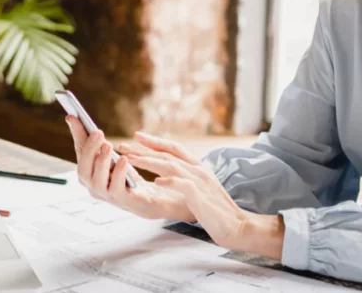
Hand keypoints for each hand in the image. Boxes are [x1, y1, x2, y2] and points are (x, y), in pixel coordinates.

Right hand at [65, 115, 194, 221]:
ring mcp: (108, 196)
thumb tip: (75, 119)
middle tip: (97, 132)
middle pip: (83, 170)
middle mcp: (94, 186)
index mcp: (90, 174)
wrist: (152, 199)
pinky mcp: (125, 201)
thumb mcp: (111, 157)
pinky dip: (119, 173)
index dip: (76, 135)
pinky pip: (117, 188)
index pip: (80, 153)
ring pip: (97, 181)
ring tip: (108, 145)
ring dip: (101, 161)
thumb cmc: (129, 178)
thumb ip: (96, 142)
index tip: (73, 116)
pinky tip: (124, 159)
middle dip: (89, 150)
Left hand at [122, 132, 283, 257]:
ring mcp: (200, 182)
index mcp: (198, 167)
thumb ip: (186, 179)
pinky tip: (155, 182)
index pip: (174, 148)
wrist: (238, 226)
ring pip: (171, 165)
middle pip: (168, 153)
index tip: (137, 136)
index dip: (155, 141)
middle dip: (144, 148)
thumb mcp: (201, 189)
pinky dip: (169, 182)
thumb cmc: (217, 211)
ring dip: (149, 161)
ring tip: (131, 159)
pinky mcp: (200, 196)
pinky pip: (182, 185)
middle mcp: (198, 170)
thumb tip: (165, 175)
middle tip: (124, 145)